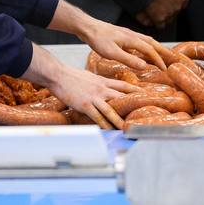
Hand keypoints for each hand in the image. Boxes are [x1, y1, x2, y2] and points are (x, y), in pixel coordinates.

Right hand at [23, 45, 137, 128]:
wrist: (58, 74)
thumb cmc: (70, 75)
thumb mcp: (89, 76)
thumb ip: (98, 82)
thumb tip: (103, 85)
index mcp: (102, 81)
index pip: (123, 85)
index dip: (135, 90)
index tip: (145, 94)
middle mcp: (101, 89)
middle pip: (121, 97)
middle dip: (133, 105)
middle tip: (143, 112)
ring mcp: (94, 97)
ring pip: (111, 110)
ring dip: (120, 120)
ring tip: (128, 128)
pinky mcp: (85, 105)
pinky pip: (97, 117)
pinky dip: (104, 125)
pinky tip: (109, 130)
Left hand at [79, 19, 160, 70]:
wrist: (88, 27)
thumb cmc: (98, 39)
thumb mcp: (112, 53)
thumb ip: (129, 59)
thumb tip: (145, 66)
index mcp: (132, 39)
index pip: (150, 50)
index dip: (159, 60)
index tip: (165, 70)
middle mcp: (132, 35)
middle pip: (152, 43)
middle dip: (163, 51)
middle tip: (172, 59)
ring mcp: (128, 34)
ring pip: (146, 40)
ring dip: (156, 47)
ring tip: (162, 54)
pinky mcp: (123, 35)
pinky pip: (140, 40)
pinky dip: (147, 45)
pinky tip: (143, 50)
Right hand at [139, 0, 191, 26]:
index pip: (183, 2)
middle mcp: (177, 7)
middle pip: (174, 11)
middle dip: (168, 8)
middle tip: (159, 2)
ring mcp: (168, 14)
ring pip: (167, 19)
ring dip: (162, 16)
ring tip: (153, 10)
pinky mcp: (158, 19)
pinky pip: (158, 25)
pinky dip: (153, 22)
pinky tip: (148, 17)